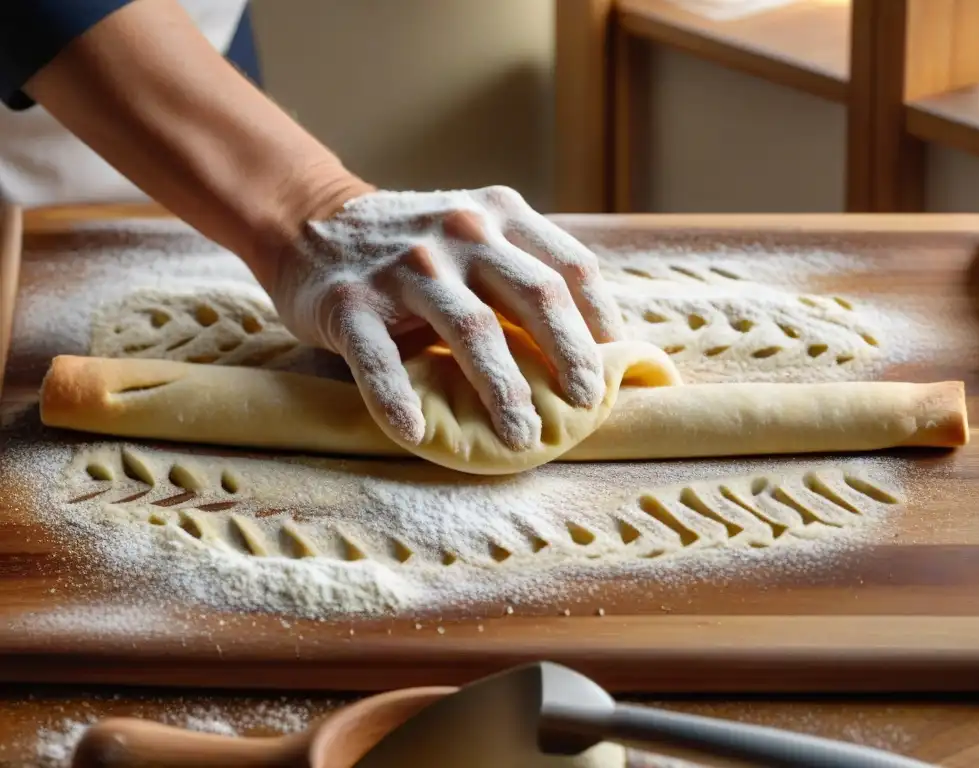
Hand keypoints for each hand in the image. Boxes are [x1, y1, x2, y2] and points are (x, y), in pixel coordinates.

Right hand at [269, 185, 624, 450]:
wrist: (312, 221)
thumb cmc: (413, 247)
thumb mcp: (472, 235)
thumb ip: (519, 271)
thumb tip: (588, 347)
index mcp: (498, 216)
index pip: (569, 267)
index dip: (598, 320)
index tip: (612, 367)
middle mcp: (459, 233)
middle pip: (534, 296)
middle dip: (568, 357)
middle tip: (586, 405)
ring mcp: (404, 266)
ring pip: (470, 329)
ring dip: (502, 391)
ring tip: (521, 438)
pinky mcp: (350, 302)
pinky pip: (379, 359)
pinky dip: (398, 399)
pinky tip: (416, 432)